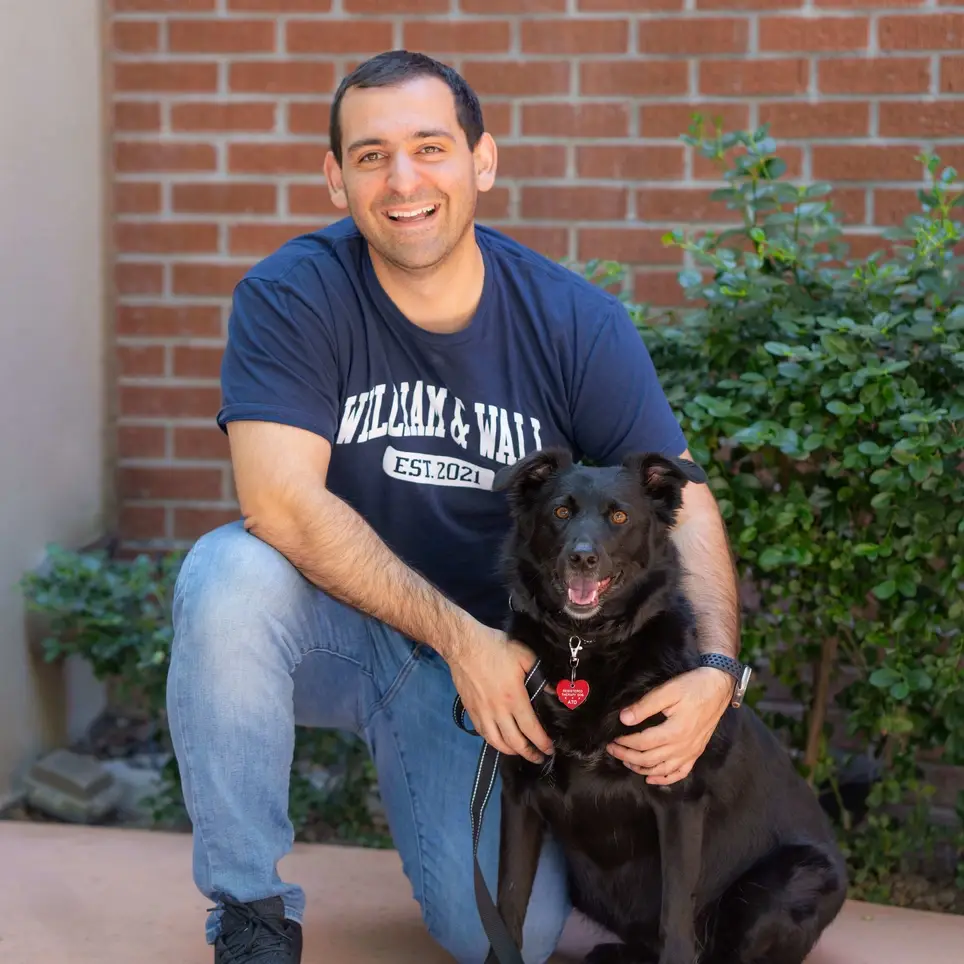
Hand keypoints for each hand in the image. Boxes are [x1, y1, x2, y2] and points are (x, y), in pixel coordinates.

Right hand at [448, 624, 553, 764]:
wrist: (464, 645)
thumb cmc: (496, 648)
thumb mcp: (525, 656)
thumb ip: (541, 676)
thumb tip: (555, 692)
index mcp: (514, 698)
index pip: (531, 729)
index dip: (542, 742)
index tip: (550, 749)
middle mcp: (498, 711)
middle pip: (514, 742)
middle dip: (529, 753)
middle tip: (539, 757)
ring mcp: (482, 712)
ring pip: (496, 741)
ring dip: (510, 751)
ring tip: (520, 752)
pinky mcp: (470, 710)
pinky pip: (482, 733)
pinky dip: (493, 741)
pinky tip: (499, 741)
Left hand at [606, 667, 732, 784]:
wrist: (719, 686)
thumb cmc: (693, 686)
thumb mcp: (668, 691)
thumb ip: (645, 706)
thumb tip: (624, 718)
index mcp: (675, 732)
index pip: (642, 743)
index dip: (625, 744)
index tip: (612, 741)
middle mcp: (683, 747)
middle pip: (649, 759)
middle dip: (627, 757)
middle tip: (612, 751)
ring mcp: (691, 752)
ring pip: (662, 769)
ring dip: (642, 769)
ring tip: (627, 763)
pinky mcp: (697, 752)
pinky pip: (680, 773)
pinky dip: (665, 779)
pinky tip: (652, 778)